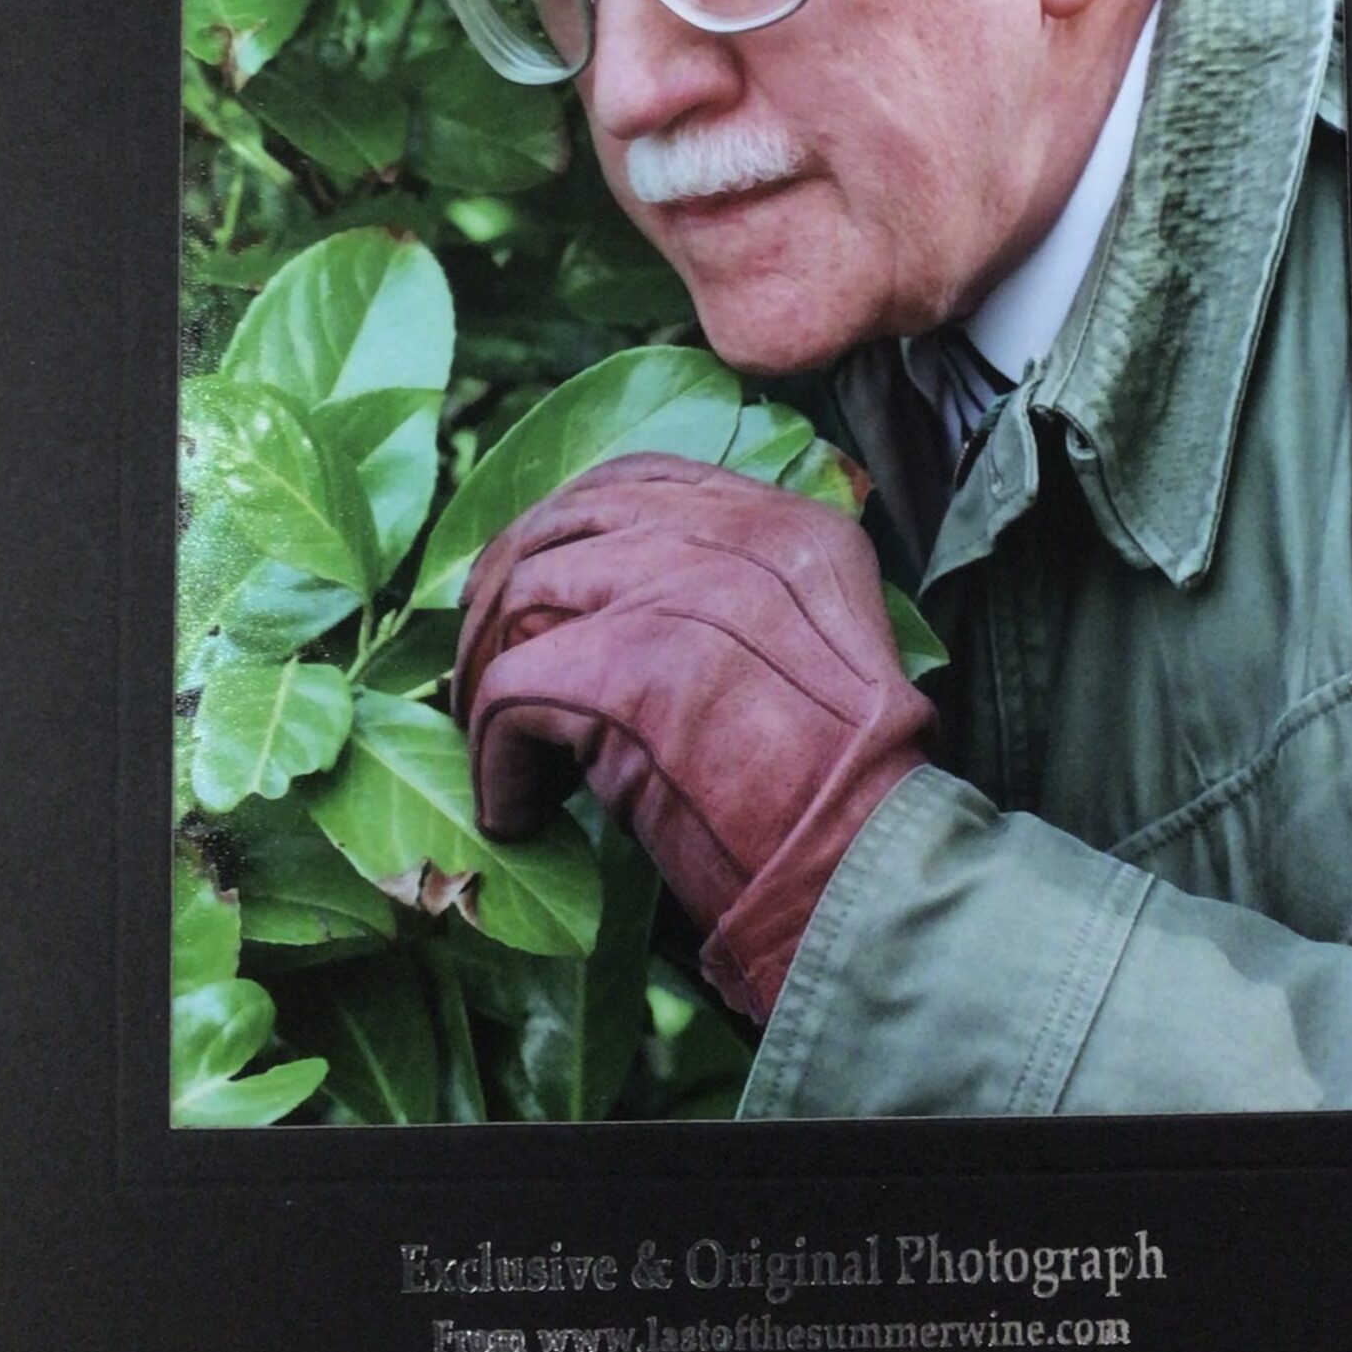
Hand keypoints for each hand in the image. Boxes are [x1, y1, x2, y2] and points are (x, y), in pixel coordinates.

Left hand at [450, 453, 934, 1020]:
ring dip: (488, 672)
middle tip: (481, 664)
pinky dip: (495, 759)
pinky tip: (516, 809)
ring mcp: (678, 590)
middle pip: (568, 521)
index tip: (530, 587)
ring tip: (494, 742)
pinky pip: (508, 689)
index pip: (641, 482)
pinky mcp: (622, 667)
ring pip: (524, 593)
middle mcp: (737, 535)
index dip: (565, 530)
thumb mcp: (817, 652)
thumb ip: (735, 600)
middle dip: (503, 588)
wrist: (870, 870)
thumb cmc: (848, 796)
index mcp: (790, 526)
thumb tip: (606, 607)